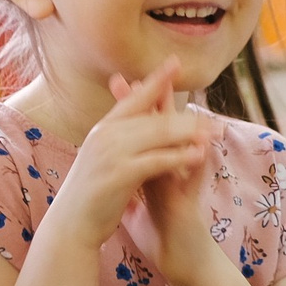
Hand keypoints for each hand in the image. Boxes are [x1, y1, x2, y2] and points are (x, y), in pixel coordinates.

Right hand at [40, 61, 207, 256]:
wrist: (72, 223)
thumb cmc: (90, 193)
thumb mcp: (101, 157)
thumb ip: (117, 138)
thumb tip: (134, 124)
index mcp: (103, 128)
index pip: (134, 97)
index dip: (156, 80)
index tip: (176, 62)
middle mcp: (106, 134)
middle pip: (153, 116)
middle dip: (185, 116)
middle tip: (211, 117)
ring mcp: (111, 152)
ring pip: (158, 134)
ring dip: (189, 132)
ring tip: (213, 132)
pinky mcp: (120, 173)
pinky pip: (157, 160)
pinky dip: (179, 156)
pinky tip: (198, 155)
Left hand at [120, 86, 225, 285]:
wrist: (182, 264)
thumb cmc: (161, 236)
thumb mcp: (137, 207)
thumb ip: (130, 187)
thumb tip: (109, 175)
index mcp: (153, 169)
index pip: (141, 132)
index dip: (131, 108)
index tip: (115, 83)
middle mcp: (170, 170)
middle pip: (160, 130)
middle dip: (148, 104)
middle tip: (131, 78)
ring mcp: (182, 184)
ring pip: (180, 145)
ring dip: (172, 124)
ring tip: (162, 100)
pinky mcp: (191, 202)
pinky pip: (194, 177)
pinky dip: (192, 162)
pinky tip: (193, 144)